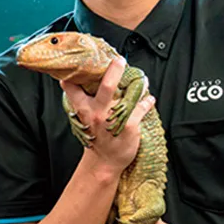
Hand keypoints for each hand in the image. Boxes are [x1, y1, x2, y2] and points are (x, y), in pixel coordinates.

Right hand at [62, 57, 155, 181]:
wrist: (104, 162)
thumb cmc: (96, 137)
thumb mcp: (85, 118)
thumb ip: (84, 101)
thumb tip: (85, 81)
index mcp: (84, 109)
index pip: (74, 88)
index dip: (74, 75)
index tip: (81, 64)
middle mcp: (98, 112)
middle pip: (107, 86)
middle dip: (115, 70)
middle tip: (120, 60)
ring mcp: (114, 119)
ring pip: (129, 95)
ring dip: (138, 84)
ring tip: (142, 79)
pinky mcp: (129, 126)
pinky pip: (141, 107)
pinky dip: (147, 101)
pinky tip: (149, 98)